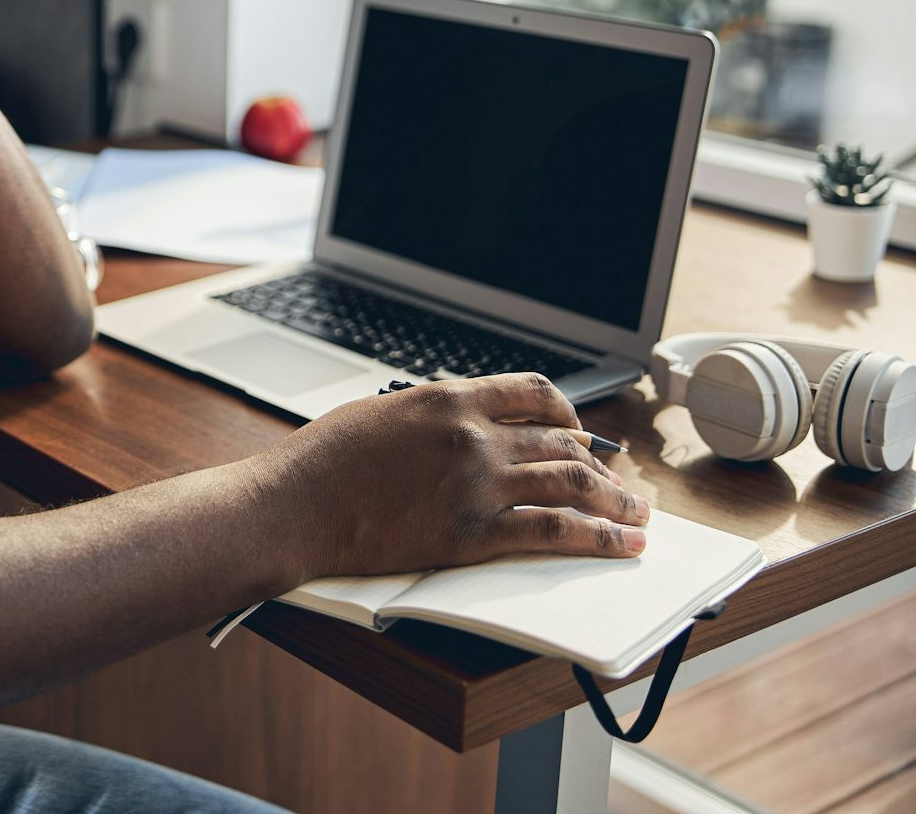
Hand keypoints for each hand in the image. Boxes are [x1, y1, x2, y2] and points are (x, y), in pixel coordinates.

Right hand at [258, 374, 649, 585]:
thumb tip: (461, 426)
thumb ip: (432, 417)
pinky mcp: (474, 533)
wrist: (296, 505)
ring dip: (617, 502)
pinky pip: (555, 532)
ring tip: (640, 516)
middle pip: (562, 443)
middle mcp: (474, 436)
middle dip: (601, 464)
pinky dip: (599, 538)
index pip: (533, 393)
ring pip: (572, 486)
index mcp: (449, 398)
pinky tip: (622, 545)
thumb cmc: (323, 460)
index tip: (579, 432)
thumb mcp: (381, 412)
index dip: (567, 414)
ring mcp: (478, 484)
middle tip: (623, 482)